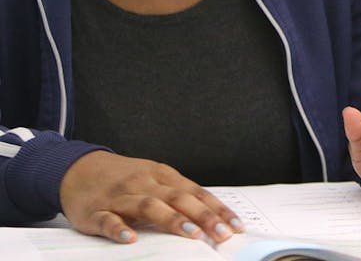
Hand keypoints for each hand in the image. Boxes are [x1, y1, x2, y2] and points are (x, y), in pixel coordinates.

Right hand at [59, 150, 242, 243]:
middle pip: (179, 198)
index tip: (236, 226)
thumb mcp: (155, 180)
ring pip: (149, 206)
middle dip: (203, 216)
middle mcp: (145, 184)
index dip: (217, 209)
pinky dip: (119, 229)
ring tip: (191, 234)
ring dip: (171, 219)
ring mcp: (120, 197)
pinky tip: (131, 238)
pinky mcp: (95, 212)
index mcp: (163, 176)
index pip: (196, 193)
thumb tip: (212, 216)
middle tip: (222, 234)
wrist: (78, 169)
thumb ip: (178, 196)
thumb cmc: (125, 178)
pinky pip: (108, 220)